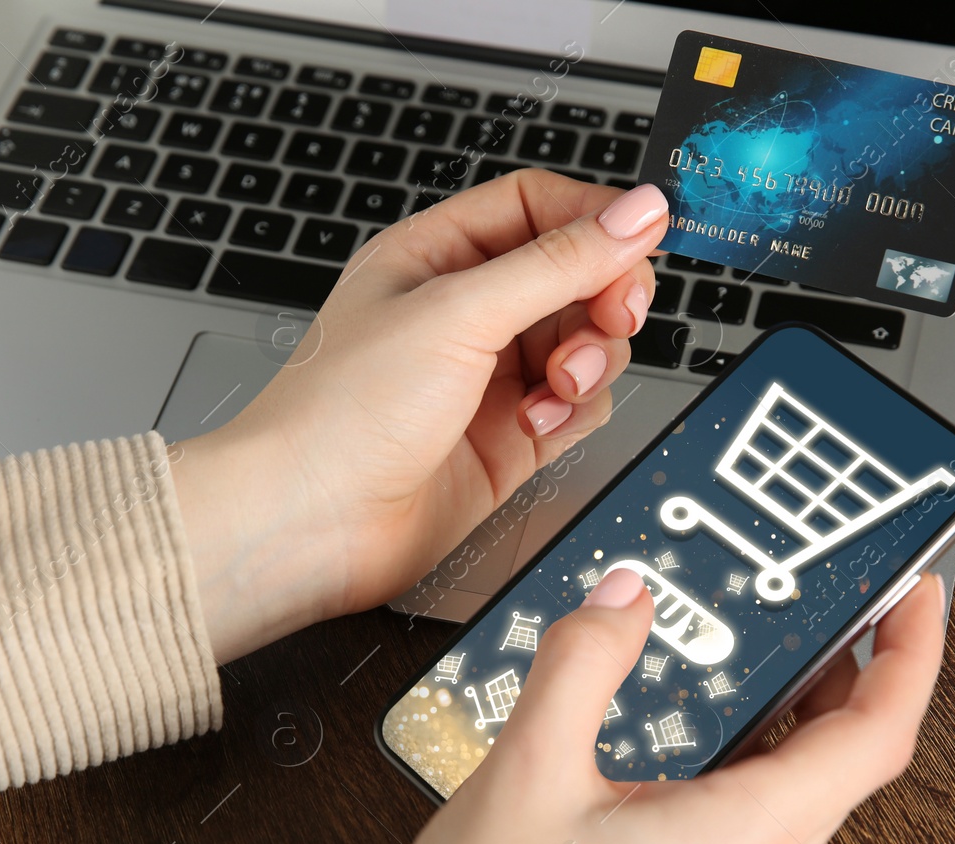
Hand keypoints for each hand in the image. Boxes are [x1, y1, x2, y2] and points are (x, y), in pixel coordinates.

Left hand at [171, 171, 668, 662]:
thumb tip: (636, 212)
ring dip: (589, 360)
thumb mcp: (458, 313)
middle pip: (575, 276)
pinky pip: (577, 406)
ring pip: (586, 343)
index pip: (538, 208)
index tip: (643, 236)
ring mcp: (489, 377)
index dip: (595, 217)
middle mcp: (465, 312)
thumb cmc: (341, 414)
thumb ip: (558, 262)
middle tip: (614, 315)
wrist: (311, 524)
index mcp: (436, 256)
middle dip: (604, 295)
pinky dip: (574, 412)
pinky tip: (535, 424)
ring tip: (557, 384)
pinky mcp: (509, 438)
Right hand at [320, 567, 947, 843]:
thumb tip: (625, 598)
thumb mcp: (528, 769)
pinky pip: (751, 828)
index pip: (877, 736)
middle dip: (851, 673)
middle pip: (844, 764)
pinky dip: (747, 762)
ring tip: (756, 657)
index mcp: (741, 839)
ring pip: (796, 798)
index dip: (910, 653)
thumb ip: (584, 662)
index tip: (914, 595)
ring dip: (794, 720)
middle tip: (831, 606)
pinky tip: (689, 736)